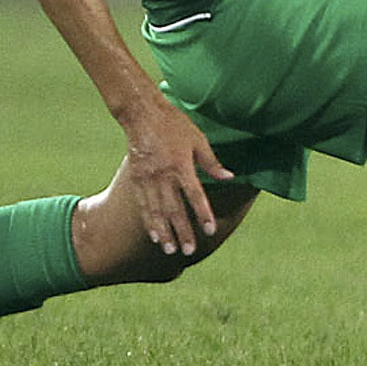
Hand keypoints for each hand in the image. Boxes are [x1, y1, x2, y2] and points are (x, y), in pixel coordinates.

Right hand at [118, 95, 233, 257]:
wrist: (141, 114)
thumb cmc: (174, 124)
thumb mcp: (197, 139)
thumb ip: (211, 162)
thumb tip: (230, 177)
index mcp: (181, 165)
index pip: (195, 195)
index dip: (203, 213)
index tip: (210, 230)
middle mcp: (163, 175)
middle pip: (174, 209)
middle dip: (182, 231)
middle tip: (190, 251)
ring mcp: (147, 179)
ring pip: (157, 212)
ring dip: (165, 232)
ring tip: (171, 250)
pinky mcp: (136, 180)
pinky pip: (143, 206)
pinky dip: (149, 222)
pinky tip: (154, 236)